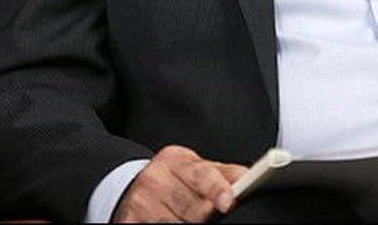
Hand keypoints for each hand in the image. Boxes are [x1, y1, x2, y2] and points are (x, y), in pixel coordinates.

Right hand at [114, 144, 246, 222]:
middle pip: (191, 207)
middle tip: (214, 217)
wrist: (133, 189)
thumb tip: (248, 178)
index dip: (216, 189)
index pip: (201, 174)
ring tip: (193, 221)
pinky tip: (176, 223)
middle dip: (206, 216)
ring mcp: (140, 203)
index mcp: (175, 160)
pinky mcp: (129, 222)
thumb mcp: (196, 169)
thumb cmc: (174, 180)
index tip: (228, 202)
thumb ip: (225, 174)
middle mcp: (154, 178)